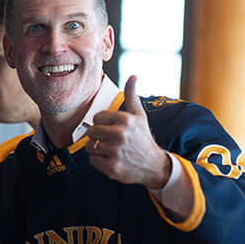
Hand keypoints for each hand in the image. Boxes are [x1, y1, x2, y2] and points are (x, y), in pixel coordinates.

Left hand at [86, 75, 169, 189]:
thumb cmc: (143, 139)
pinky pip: (92, 160)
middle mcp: (120, 134)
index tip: (111, 129)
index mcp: (125, 120)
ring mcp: (115, 152)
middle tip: (110, 141)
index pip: (96, 117)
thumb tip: (133, 76)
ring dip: (97, 150)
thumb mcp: (140, 116)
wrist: (154, 166)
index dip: (101, 124)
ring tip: (110, 151)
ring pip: (90, 146)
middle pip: (91, 131)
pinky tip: (111, 160)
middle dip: (98, 137)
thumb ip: (132, 96)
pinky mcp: (111, 167)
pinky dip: (99, 162)